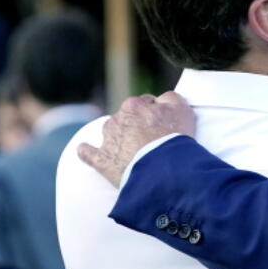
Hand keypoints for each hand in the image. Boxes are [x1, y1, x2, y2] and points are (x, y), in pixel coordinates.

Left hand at [77, 91, 195, 187]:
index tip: (164, 125)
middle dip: (137, 125)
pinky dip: (87, 151)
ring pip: (110, 133)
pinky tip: (86, 151)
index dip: (156, 114)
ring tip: (133, 151)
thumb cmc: (173, 138)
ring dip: (119, 138)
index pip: (146, 103)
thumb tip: (163, 99)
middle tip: (153, 140)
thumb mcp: (182, 109)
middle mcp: (117, 119)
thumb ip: (171, 98)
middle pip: (127, 118)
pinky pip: (87, 153)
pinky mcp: (102, 161)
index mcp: (134, 105)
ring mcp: (108, 140)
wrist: (161, 169)